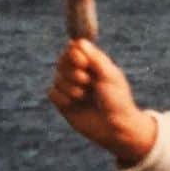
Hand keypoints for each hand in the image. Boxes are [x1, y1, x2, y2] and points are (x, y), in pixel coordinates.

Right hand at [48, 39, 157, 165]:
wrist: (116, 128)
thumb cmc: (118, 100)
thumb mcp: (110, 76)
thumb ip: (94, 58)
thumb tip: (77, 41)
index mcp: (93, 63)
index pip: (74, 48)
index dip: (74, 54)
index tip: (83, 63)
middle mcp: (80, 73)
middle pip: (62, 60)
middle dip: (72, 71)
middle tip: (87, 81)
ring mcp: (71, 88)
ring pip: (57, 77)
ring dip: (70, 87)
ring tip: (84, 96)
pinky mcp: (63, 103)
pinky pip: (52, 92)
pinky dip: (62, 97)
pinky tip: (74, 104)